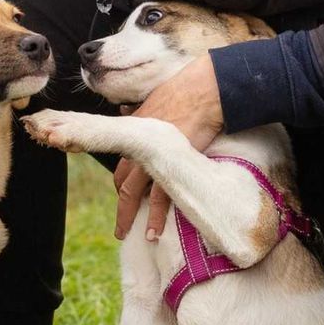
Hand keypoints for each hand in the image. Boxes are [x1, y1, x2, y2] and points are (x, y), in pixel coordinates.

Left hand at [113, 54, 223, 239]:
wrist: (202, 91)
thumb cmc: (185, 90)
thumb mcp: (154, 99)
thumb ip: (142, 110)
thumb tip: (131, 108)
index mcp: (134, 130)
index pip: (123, 163)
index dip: (122, 182)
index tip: (125, 195)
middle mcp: (136, 145)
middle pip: (122, 182)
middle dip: (121, 205)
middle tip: (121, 225)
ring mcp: (150, 157)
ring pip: (131, 194)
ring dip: (128, 216)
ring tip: (127, 234)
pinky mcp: (168, 165)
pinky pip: (157, 198)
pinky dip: (154, 216)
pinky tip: (152, 232)